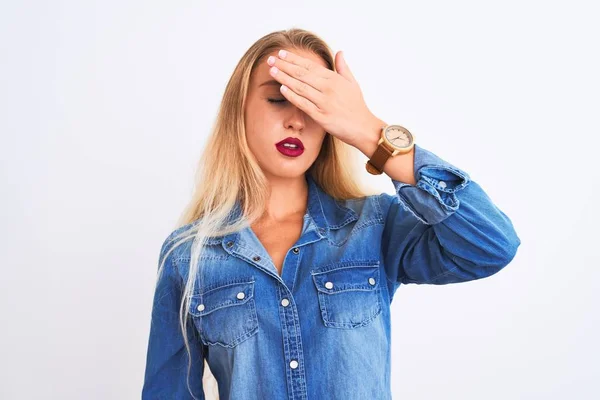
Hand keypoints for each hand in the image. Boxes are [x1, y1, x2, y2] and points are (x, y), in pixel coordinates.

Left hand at [267, 49, 382, 147]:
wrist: (364, 128)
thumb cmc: (357, 106)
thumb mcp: (352, 83)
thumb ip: (343, 67)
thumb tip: (339, 52)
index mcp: (334, 79)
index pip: (310, 66)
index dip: (294, 59)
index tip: (282, 53)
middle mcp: (328, 88)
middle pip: (301, 74)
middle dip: (284, 65)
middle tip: (270, 58)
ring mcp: (324, 102)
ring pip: (300, 87)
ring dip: (284, 77)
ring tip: (272, 70)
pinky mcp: (321, 116)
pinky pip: (303, 104)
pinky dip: (292, 96)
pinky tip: (282, 88)